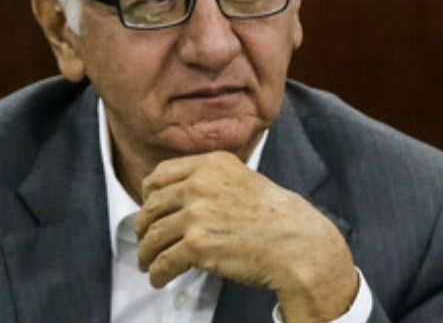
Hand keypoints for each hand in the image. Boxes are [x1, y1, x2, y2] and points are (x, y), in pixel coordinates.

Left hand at [135, 151, 357, 322]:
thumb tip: (179, 196)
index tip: (148, 208)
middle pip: (153, 206)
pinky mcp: (197, 244)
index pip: (161, 175)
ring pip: (154, 236)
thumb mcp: (244, 180)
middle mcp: (200, 184)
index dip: (149, 195)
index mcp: (211, 164)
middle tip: (144, 240)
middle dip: (143, 227)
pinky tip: (159, 278)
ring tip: (148, 264)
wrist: (298, 244)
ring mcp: (197, 213)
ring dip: (147, 254)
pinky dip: (158, 273)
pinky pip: (164, 261)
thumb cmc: (277, 218)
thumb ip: (212, 181)